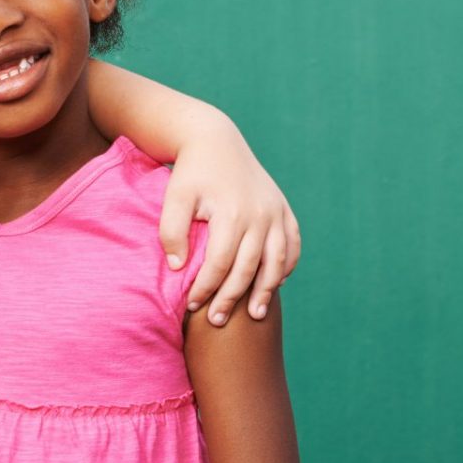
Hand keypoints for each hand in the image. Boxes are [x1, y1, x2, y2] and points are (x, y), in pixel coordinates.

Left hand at [160, 134, 300, 325]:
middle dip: (232, 298)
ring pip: (276, 261)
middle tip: (217, 321)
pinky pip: (291, 245)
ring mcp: (276, 213)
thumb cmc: (190, 173)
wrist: (215, 141)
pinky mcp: (284, 210)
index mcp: (232, 213)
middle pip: (249, 268)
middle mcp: (260, 215)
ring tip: (254, 315)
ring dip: (266, 290)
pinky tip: (275, 284)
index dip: (207, 288)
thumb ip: (171, 232)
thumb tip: (178, 267)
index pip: (220, 264)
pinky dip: (285, 266)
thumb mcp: (174, 197)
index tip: (193, 305)